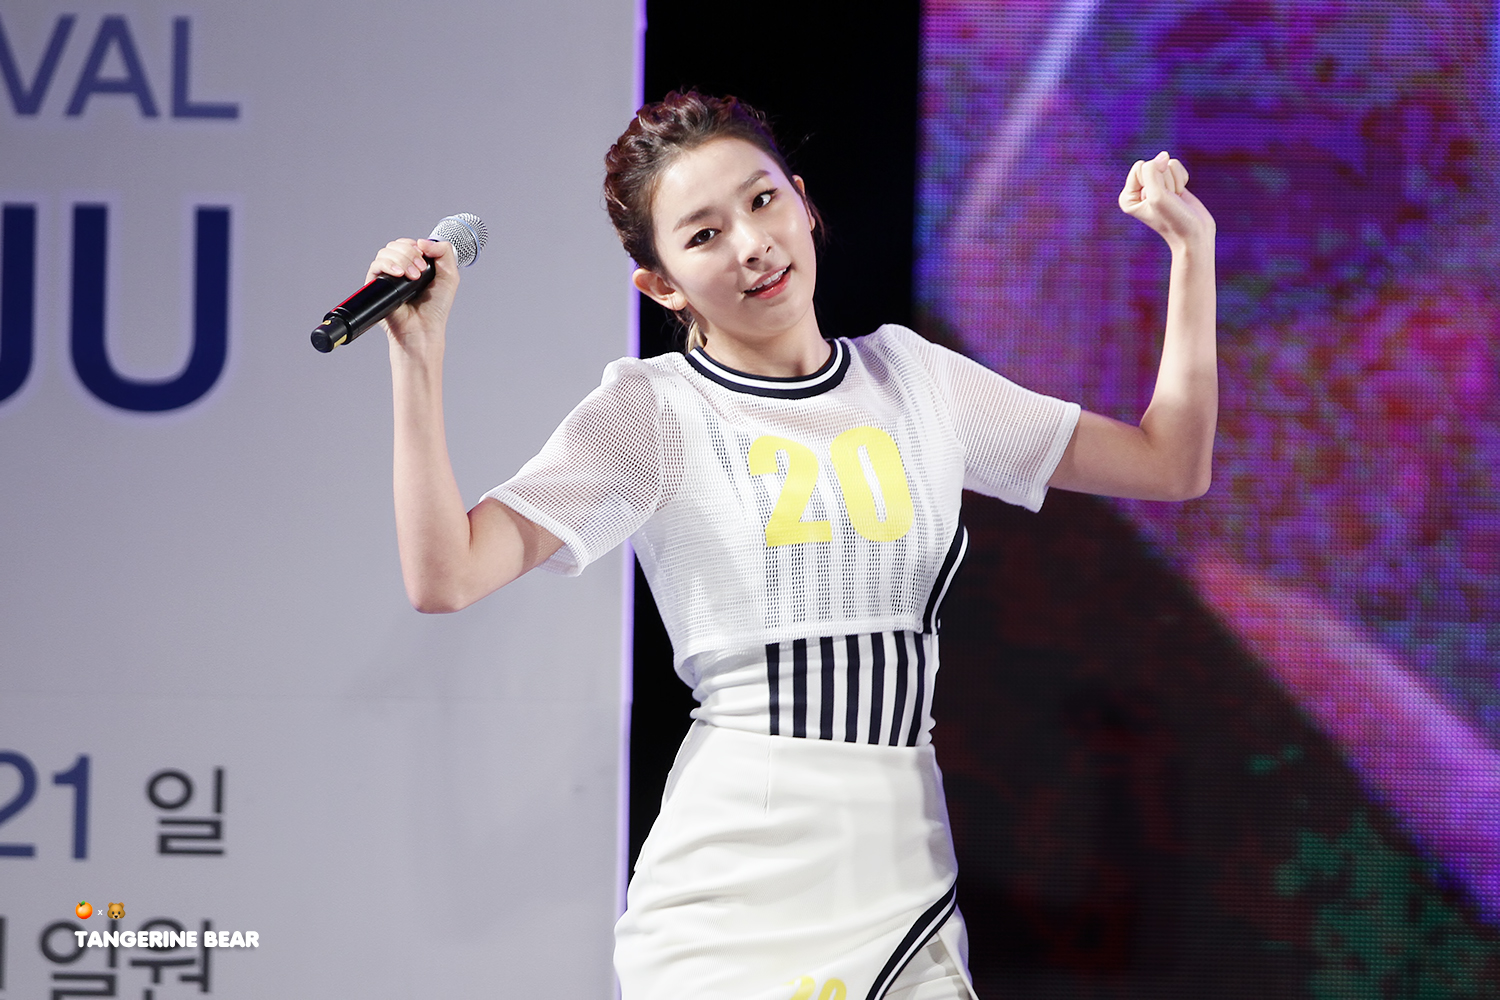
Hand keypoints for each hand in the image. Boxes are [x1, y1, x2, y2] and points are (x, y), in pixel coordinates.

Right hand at [365, 237, 460, 351]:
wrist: (423, 328)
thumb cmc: (436, 308)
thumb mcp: (450, 275)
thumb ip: (444, 252)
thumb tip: (422, 241)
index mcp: (415, 264)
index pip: (409, 243)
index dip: (416, 246)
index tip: (425, 260)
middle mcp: (400, 268)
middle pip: (397, 245)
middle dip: (410, 253)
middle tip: (420, 271)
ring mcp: (388, 276)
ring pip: (386, 252)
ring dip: (401, 259)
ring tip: (413, 277)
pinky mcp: (376, 285)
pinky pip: (376, 265)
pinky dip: (388, 265)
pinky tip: (399, 274)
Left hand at [1118, 151, 1214, 248]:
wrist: (1194, 234)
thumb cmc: (1173, 219)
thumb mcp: (1157, 195)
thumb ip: (1153, 170)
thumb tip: (1163, 155)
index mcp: (1127, 197)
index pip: (1140, 167)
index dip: (1154, 181)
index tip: (1159, 200)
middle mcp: (1138, 191)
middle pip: (1153, 164)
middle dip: (1166, 181)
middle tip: (1170, 201)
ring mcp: (1154, 187)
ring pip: (1165, 164)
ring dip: (1175, 181)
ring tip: (1175, 198)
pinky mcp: (1170, 184)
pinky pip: (1175, 165)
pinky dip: (1182, 178)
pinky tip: (1181, 193)